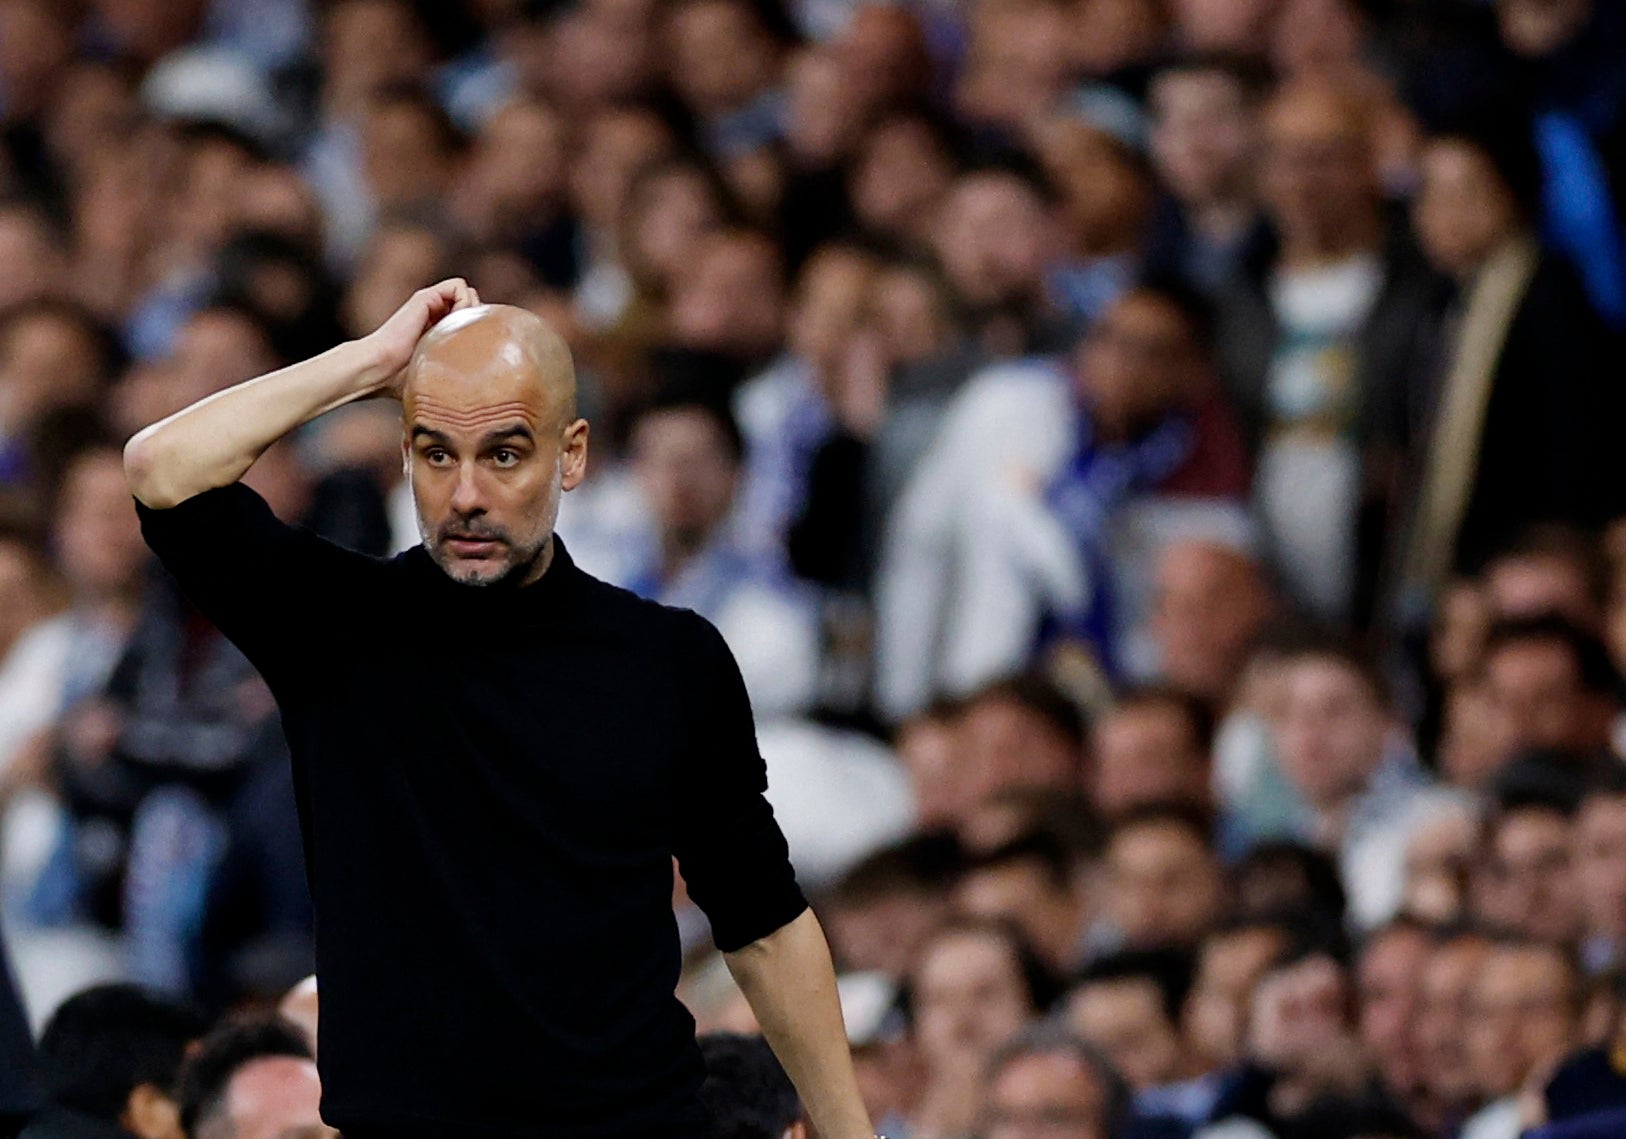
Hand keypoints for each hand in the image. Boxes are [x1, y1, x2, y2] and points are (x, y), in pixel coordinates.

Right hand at [361, 278, 480, 397]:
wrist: (379, 369)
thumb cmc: (401, 380)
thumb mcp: (436, 376)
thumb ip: (453, 375)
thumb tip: (475, 399)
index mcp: (438, 329)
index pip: (473, 318)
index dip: (480, 330)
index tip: (476, 351)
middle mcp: (436, 313)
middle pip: (476, 303)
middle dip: (479, 320)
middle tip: (471, 341)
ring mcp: (431, 303)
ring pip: (470, 293)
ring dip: (473, 311)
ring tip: (461, 333)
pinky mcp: (426, 297)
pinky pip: (459, 286)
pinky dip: (465, 301)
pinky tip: (455, 323)